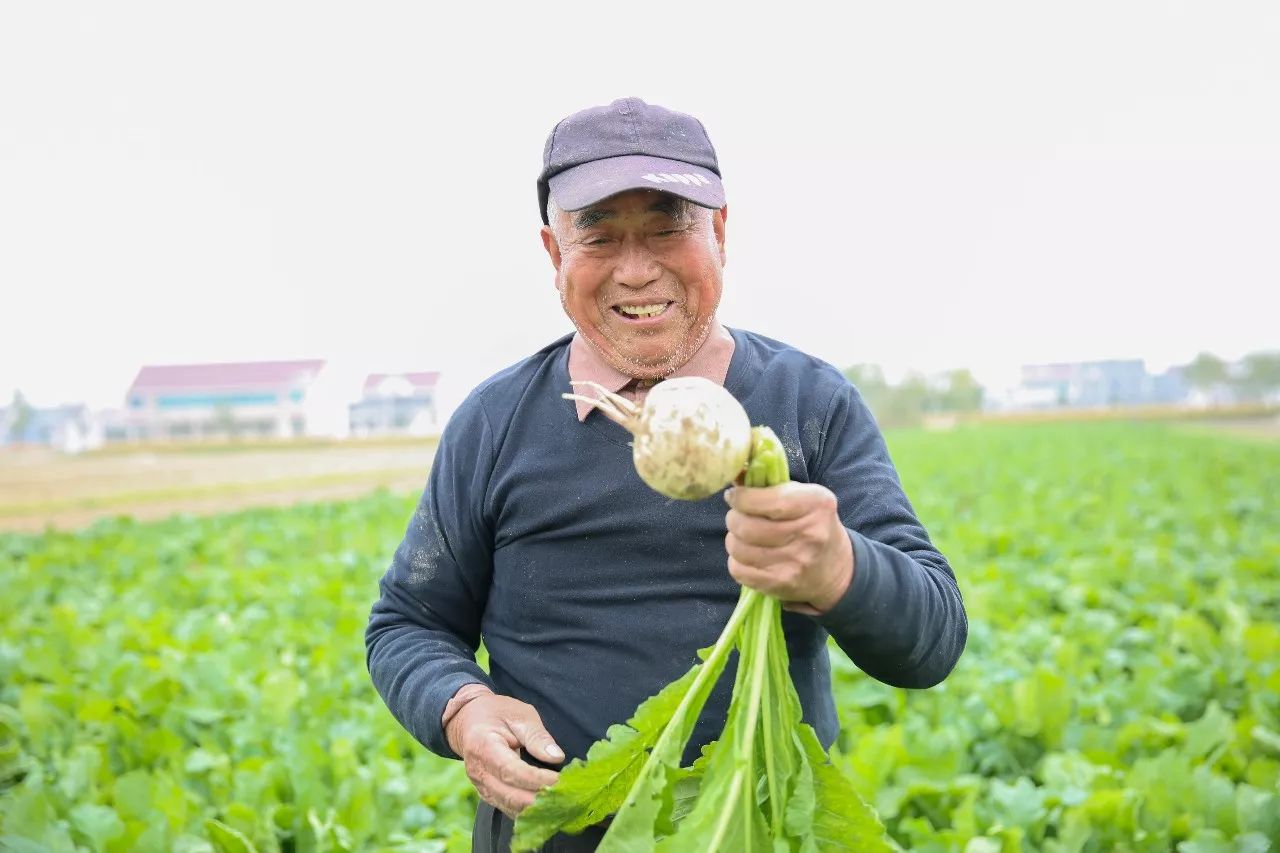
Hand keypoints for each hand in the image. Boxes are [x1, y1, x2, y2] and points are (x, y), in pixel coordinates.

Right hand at [445, 693, 563, 817]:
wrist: (469, 720)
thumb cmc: (497, 713)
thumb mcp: (520, 715)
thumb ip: (537, 736)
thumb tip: (557, 757)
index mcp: (484, 746)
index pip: (511, 771)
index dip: (537, 779)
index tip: (559, 780)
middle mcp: (478, 771)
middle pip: (510, 796)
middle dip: (539, 799)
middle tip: (564, 794)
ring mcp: (480, 786)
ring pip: (509, 807)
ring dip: (534, 808)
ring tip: (558, 800)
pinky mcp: (486, 794)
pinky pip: (507, 808)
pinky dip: (526, 810)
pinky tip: (544, 804)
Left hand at [724, 482, 853, 614]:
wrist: (834, 569)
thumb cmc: (811, 523)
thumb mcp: (803, 496)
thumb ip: (770, 484)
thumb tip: (734, 474)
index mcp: (816, 504)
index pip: (769, 501)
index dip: (742, 498)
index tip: (734, 496)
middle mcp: (809, 534)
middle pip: (747, 527)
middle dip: (734, 519)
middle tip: (738, 516)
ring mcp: (795, 562)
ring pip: (739, 549)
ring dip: (733, 540)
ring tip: (743, 536)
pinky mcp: (781, 584)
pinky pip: (739, 570)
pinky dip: (737, 561)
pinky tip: (748, 556)